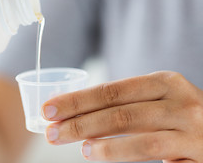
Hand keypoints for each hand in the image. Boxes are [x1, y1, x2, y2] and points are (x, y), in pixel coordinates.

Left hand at [41, 71, 202, 161]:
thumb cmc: (180, 118)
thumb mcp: (157, 102)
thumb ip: (125, 105)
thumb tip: (78, 113)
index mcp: (163, 82)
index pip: (111, 90)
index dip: (77, 100)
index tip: (49, 108)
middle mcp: (177, 98)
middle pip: (117, 109)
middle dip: (78, 119)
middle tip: (51, 130)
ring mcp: (189, 124)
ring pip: (133, 129)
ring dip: (96, 138)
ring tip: (73, 144)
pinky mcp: (195, 149)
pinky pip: (152, 149)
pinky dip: (120, 152)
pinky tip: (97, 154)